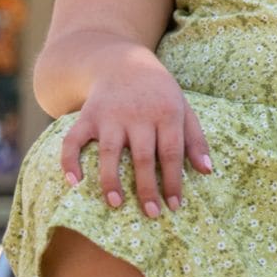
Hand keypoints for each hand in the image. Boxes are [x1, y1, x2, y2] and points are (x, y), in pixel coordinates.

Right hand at [59, 53, 210, 218]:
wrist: (121, 62)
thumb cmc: (158, 92)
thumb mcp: (183, 106)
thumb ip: (195, 138)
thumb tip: (206, 171)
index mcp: (166, 113)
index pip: (171, 152)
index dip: (174, 180)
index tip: (175, 205)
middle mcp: (138, 115)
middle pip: (143, 157)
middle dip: (147, 188)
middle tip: (152, 213)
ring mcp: (110, 116)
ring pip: (109, 152)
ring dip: (111, 180)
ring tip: (116, 205)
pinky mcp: (87, 116)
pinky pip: (74, 140)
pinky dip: (70, 160)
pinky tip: (74, 182)